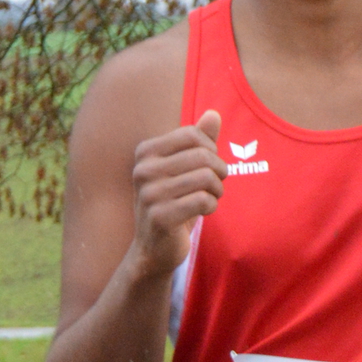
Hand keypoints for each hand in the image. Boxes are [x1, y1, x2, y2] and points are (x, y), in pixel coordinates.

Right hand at [132, 108, 224, 275]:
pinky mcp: (160, 217)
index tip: (210, 166)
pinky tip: (204, 211)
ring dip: (217, 189)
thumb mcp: (183, 170)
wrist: (153, 248)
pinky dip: (211, 206)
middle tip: (216, 185)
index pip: (192, 135)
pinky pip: (203, 200)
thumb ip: (198, 142)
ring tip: (211, 197)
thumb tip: (214, 114)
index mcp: (145, 152)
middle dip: (218, 171)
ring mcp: (149, 194)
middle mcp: (143, 170)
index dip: (211, 149)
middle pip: (202, 156)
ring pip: (205, 178)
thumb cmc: (172, 202)